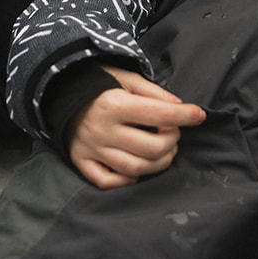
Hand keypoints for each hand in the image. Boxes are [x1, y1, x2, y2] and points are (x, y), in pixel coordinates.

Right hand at [67, 67, 205, 189]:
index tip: (199, 115)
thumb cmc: (97, 83)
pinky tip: (139, 168)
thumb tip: (179, 106)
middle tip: (175, 133)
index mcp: (114, 103)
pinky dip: (128, 180)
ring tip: (165, 151)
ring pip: (135, 169)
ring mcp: (91, 149)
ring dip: (159, 163)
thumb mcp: (124, 76)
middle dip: (172, 141)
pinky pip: (108, 182)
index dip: (184, 115)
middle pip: (151, 147)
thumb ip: (152, 91)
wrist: (58, 92)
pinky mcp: (81, 162)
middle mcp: (102, 129)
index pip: (159, 113)